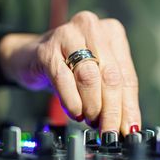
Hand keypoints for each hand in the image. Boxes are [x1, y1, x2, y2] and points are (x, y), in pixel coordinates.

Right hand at [0, 11, 140, 135]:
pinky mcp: (47, 49)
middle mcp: (92, 28)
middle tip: (110, 132)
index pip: (126, 75)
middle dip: (112, 110)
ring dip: (92, 106)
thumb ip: (115, 97)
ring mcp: (68, 35)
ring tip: (91, 121)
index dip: (129, 106)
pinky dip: (72, 101)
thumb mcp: (97, 77)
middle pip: (110, 76)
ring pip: (89, 77)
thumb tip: (128, 125)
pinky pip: (63, 80)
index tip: (129, 129)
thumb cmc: (70, 67)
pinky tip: (75, 113)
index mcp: (112, 32)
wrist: (30, 57)